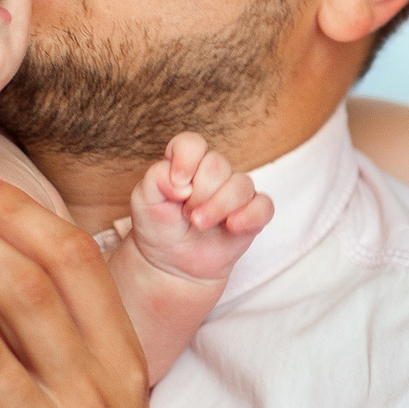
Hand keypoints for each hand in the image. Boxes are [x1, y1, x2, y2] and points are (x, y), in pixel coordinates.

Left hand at [128, 133, 274, 285]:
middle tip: (186, 215)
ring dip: (219, 206)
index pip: (193, 143)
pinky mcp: (252, 214)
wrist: (172, 264)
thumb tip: (181, 180)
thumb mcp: (144, 202)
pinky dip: (250, 215)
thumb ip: (156, 179)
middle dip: (199, 193)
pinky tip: (232, 227)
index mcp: (187, 164)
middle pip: (217, 165)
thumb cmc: (159, 227)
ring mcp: (235, 193)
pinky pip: (264, 206)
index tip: (178, 182)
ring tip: (199, 225)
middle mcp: (213, 174)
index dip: (186, 159)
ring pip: (242, 184)